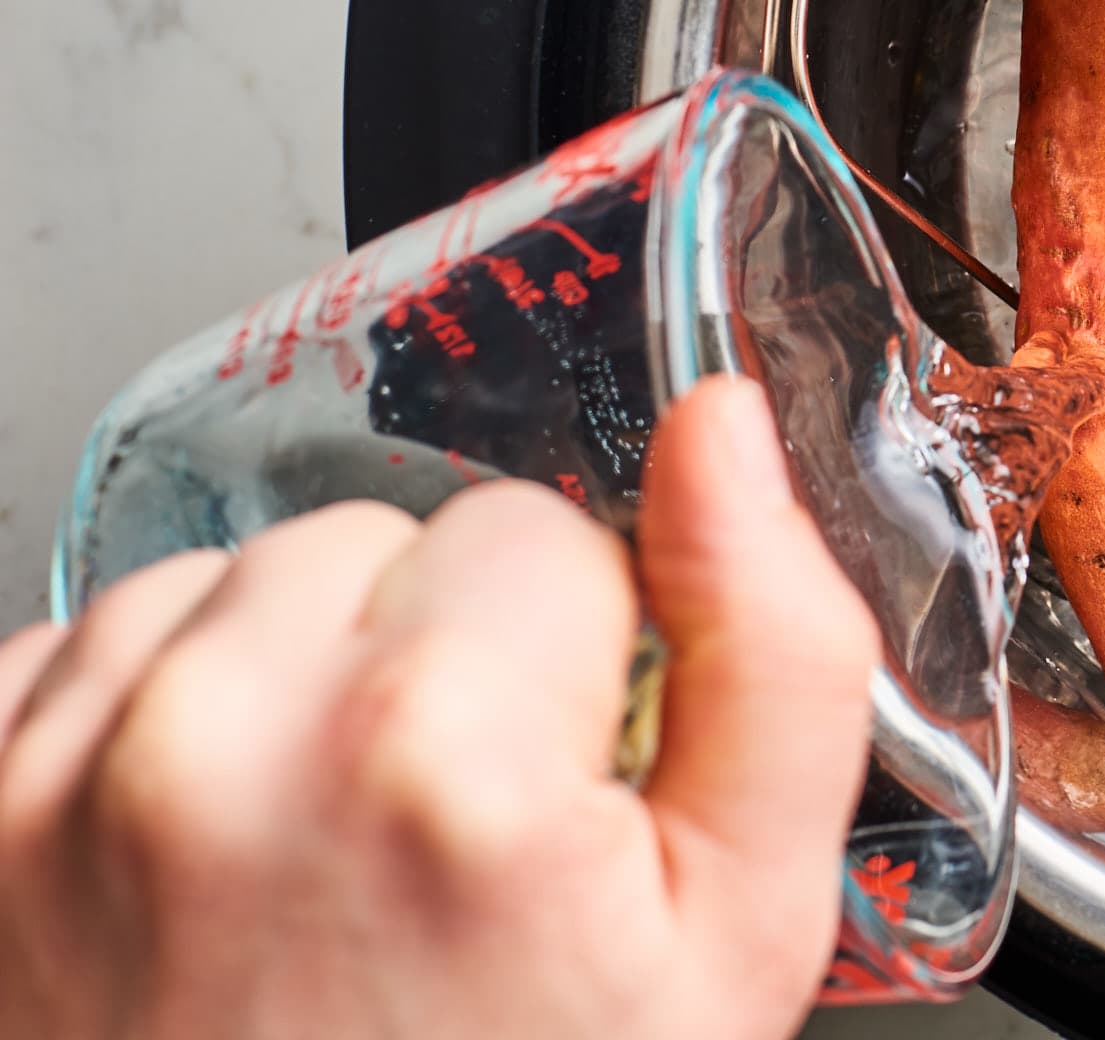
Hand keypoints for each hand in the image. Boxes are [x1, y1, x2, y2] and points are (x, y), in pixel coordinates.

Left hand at [0, 378, 878, 1039]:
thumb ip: (775, 653)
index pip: (543, 533)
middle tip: (435, 852)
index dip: (573, 669)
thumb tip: (722, 428)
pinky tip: (202, 864)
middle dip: (424, 659)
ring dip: (280, 684)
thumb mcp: (739, 933)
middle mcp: (224, 738)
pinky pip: (80, 655)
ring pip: (227, 584)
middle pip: (377, 541)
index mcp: (442, 752)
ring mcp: (59, 782)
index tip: (549, 810)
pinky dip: (145, 731)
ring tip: (315, 860)